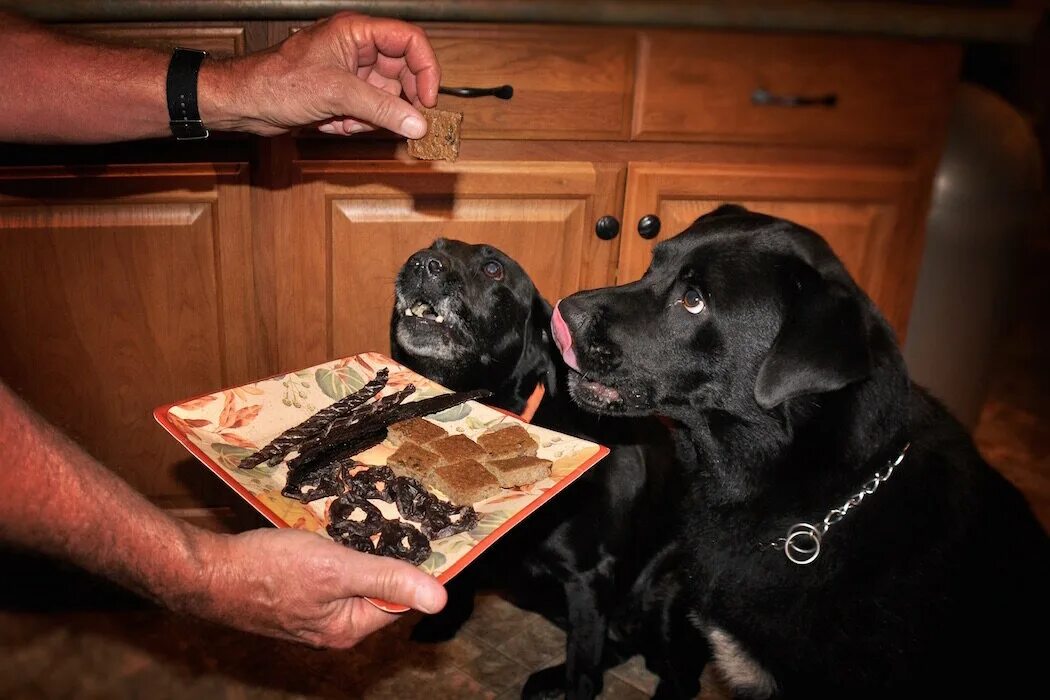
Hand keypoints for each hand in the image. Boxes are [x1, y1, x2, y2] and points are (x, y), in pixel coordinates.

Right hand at [178, 528, 446, 648]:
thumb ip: (389, 580)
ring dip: (349, 552)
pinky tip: (314, 537)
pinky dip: (326, 553)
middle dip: (374, 555)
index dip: (406, 565)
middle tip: (372, 523)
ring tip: (338, 529)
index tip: (410, 534)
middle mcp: (331, 629)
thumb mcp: (338, 568)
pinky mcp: (292, 597)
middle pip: (375, 588)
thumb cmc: (268, 569)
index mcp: (348, 629)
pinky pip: (325, 574)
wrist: (207, 571)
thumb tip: (440, 598)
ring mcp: (310, 614)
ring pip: (349, 577)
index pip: (399, 599)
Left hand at [201, 12, 440, 137]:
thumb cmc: (278, 82)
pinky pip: (368, 112)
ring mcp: (350, 72)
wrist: (245, 103)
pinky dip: (357, 124)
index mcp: (357, 32)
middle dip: (399, 102)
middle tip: (404, 124)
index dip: (426, 69)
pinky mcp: (342, 95)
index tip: (429, 100)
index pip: (410, 41)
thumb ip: (382, 109)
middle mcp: (357, 49)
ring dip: (373, 117)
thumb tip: (418, 123)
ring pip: (386, 98)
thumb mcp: (337, 94)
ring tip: (347, 122)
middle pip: (402, 73)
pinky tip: (333, 124)